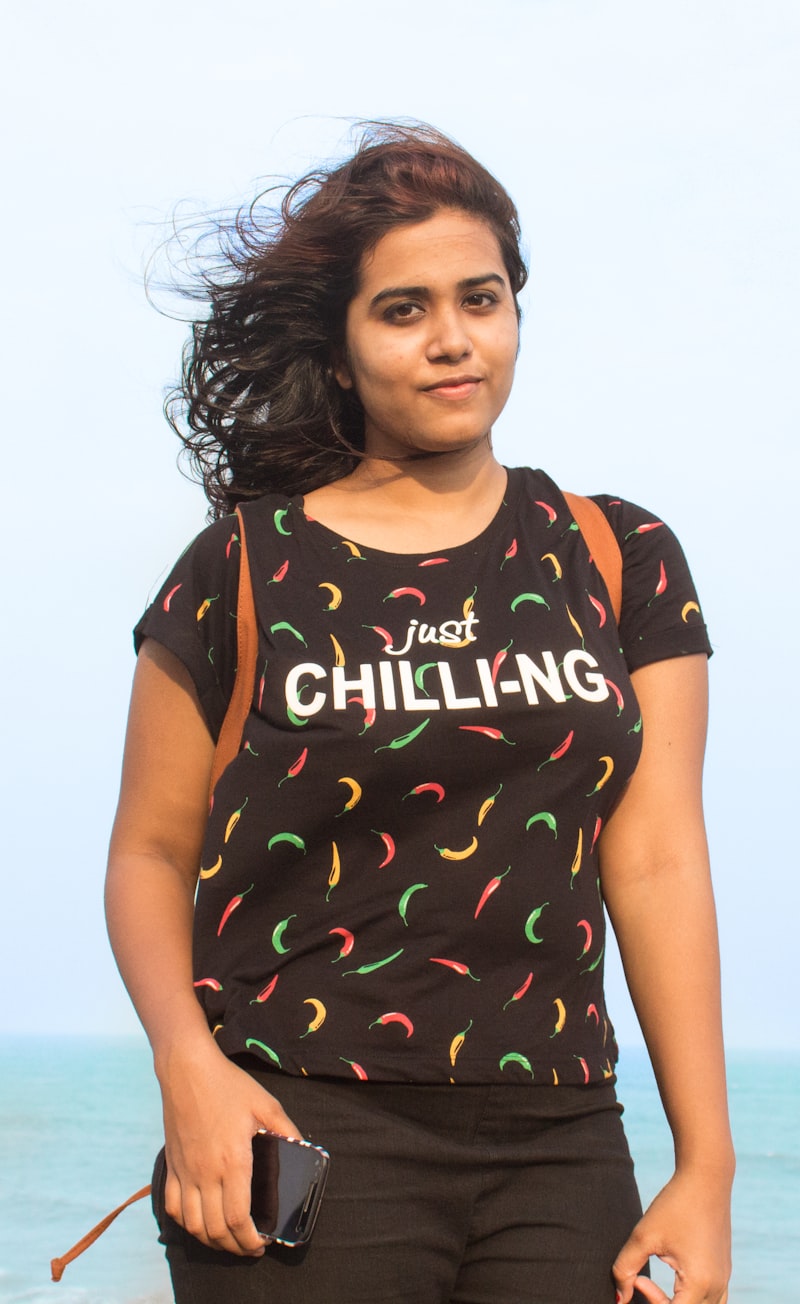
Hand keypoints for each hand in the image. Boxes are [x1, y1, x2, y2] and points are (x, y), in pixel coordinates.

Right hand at [158, 1039, 301, 1255]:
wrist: (187, 1069)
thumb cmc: (228, 1085)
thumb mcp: (266, 1105)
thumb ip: (288, 1132)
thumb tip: (306, 1150)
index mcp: (232, 1162)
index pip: (238, 1219)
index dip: (250, 1240)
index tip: (263, 1244)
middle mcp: (205, 1174)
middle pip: (216, 1230)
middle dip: (235, 1247)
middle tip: (251, 1247)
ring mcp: (185, 1172)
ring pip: (193, 1226)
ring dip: (212, 1241)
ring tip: (229, 1240)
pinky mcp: (171, 1166)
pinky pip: (174, 1208)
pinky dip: (188, 1224)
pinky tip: (201, 1223)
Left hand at [613, 1167, 731, 1303]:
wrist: (706, 1178)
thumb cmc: (674, 1205)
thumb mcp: (643, 1235)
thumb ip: (625, 1269)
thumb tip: (619, 1298)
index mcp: (699, 1282)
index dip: (651, 1301)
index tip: (637, 1279)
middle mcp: (717, 1286)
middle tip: (642, 1283)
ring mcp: (724, 1280)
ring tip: (658, 1287)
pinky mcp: (724, 1271)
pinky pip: (712, 1302)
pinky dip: (693, 1302)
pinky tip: (675, 1285)